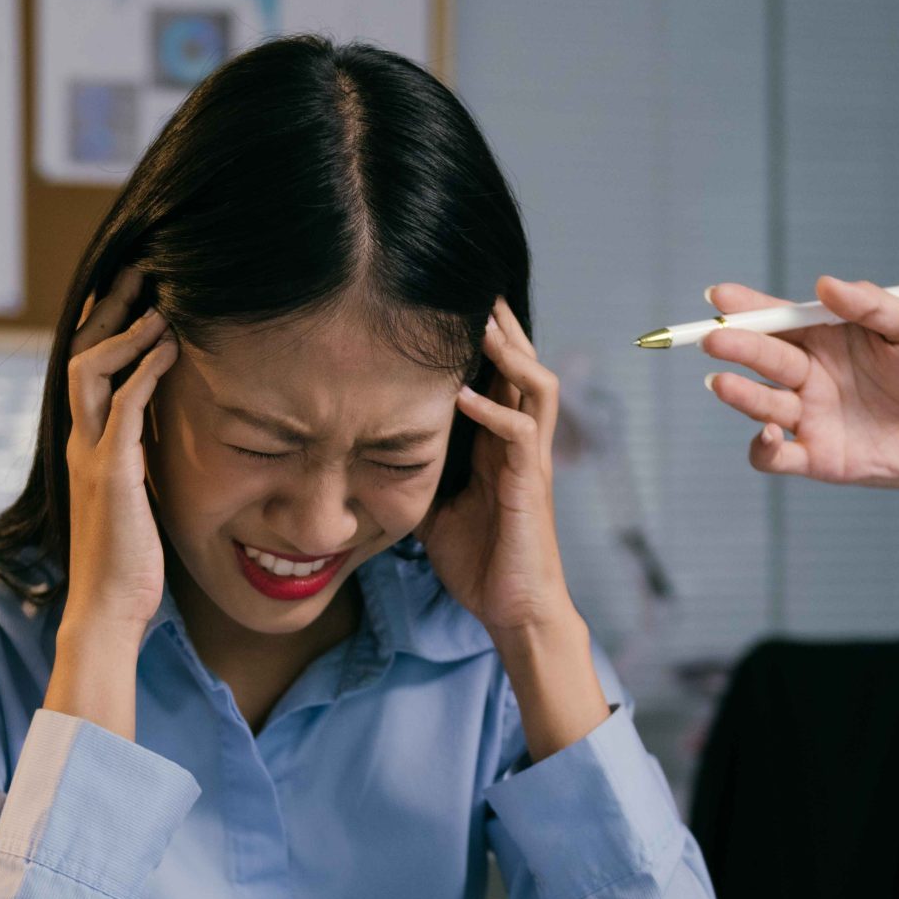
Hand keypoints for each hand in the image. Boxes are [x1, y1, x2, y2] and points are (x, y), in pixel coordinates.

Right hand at [57, 269, 178, 637]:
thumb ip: (139, 463)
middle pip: (81, 353)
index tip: (134, 292)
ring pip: (91, 369)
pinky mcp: (112, 474)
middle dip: (110, 308)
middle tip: (140, 271)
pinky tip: (170, 348)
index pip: (87, 368)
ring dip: (126, 331)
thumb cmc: (127, 564)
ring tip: (159, 302)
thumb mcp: (135, 499)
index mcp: (86, 446)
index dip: (106, 325)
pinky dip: (145, 371)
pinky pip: (124, 407)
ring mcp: (93, 456)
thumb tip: (163, 443)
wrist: (106, 610)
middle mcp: (81, 442)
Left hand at [418, 299, 577, 637]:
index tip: (449, 303)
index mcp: (499, 442)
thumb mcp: (432, 507)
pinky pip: (523, 434)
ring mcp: (529, 461)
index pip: (498, 373)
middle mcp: (520, 442)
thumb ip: (413, 472)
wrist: (513, 612)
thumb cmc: (479, 562)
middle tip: (475, 287)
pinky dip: (494, 410)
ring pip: (536, 385)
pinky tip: (464, 396)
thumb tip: (362, 452)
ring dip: (509, 353)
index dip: (482, 338)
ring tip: (481, 325)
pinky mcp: (531, 486)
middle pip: (523, 363)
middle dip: (502, 324)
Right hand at [701, 275, 898, 493]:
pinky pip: (774, 457)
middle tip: (715, 339)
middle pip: (763, 357)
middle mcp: (812, 375)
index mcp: (829, 337)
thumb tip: (824, 284)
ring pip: (761, 403)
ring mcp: (811, 416)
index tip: (720, 298)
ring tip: (723, 384)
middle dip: (735, 346)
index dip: (748, 307)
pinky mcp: (817, 457)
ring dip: (739, 394)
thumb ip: (872, 305)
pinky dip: (762, 449)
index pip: (781, 319)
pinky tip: (770, 435)